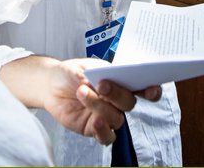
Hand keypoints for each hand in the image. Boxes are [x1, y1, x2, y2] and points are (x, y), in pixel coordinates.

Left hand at [43, 59, 161, 144]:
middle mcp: (118, 101)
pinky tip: (94, 120)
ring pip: (117, 118)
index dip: (152, 90)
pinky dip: (103, 130)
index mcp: (121, 82)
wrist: (51, 84)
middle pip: (129, 103)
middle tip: (102, 84)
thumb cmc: (71, 73)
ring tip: (82, 92)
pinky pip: (106, 137)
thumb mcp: (83, 66)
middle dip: (117, 94)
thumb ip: (97, 73)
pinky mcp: (94, 129)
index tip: (150, 88)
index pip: (143, 88)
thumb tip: (107, 79)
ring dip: (101, 107)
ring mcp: (108, 116)